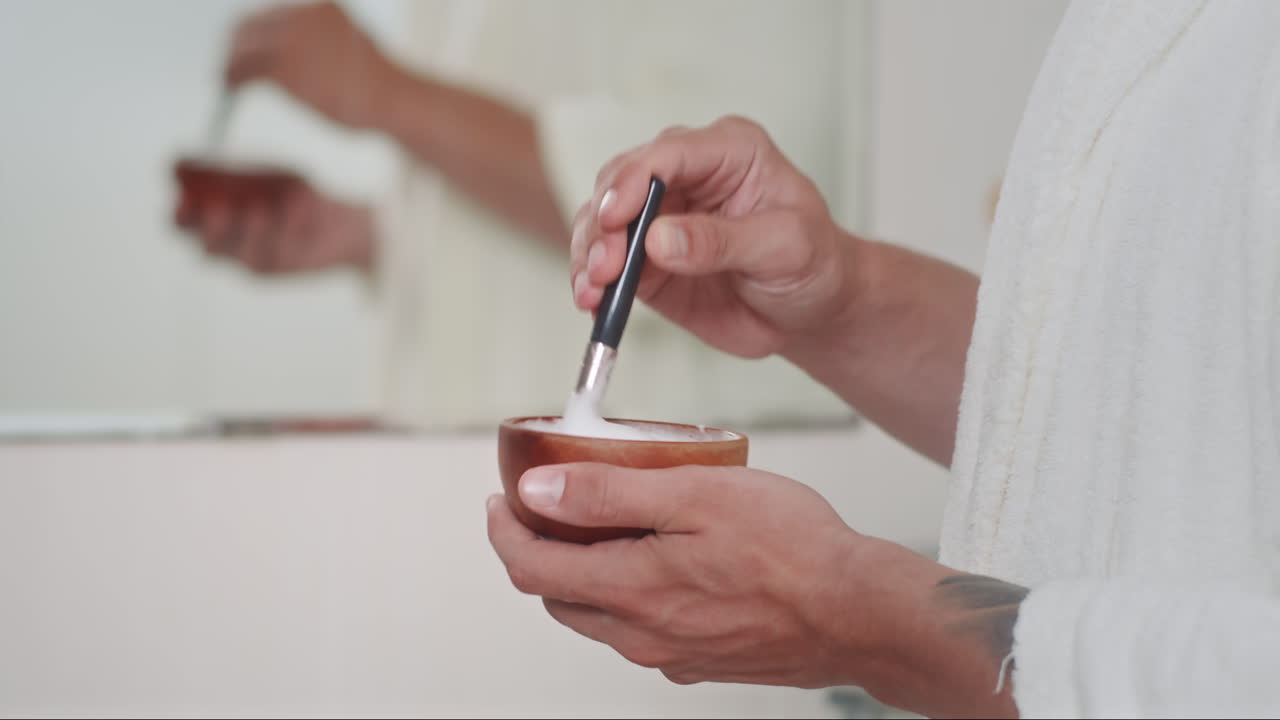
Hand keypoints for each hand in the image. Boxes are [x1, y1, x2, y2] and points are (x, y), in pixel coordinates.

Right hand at [179, 179, 373, 273]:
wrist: (344, 223)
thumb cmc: (295, 197)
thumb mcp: (265, 178)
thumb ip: (235, 171)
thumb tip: (185, 156)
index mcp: (219, 226)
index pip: (184, 229)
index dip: (178, 217)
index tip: (183, 199)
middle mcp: (233, 250)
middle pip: (208, 250)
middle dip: (211, 231)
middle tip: (218, 208)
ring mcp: (259, 262)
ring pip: (245, 256)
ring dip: (252, 232)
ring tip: (261, 208)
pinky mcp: (285, 269)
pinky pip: (281, 253)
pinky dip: (287, 230)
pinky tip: (295, 209)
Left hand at [225, 1, 395, 128]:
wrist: (391, 98)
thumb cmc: (378, 84)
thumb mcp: (352, 47)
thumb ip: (323, 43)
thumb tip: (295, 61)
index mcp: (320, 8)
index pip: (273, 15)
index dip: (254, 32)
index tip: (243, 48)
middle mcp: (302, 15)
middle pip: (251, 25)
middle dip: (236, 46)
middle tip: (229, 66)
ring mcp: (292, 38)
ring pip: (243, 47)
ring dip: (231, 63)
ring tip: (226, 78)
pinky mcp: (283, 65)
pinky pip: (244, 69)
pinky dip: (232, 77)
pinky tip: (230, 87)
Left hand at [487, 463, 1024, 716]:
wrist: (860, 614)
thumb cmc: (792, 549)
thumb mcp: (694, 496)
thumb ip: (607, 495)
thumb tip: (537, 492)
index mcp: (630, 591)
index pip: (531, 569)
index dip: (505, 532)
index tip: (500, 501)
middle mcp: (641, 635)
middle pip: (558, 596)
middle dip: (539, 551)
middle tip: (545, 508)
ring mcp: (672, 654)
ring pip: (599, 614)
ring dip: (583, 573)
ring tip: (602, 526)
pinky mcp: (702, 661)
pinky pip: (642, 628)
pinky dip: (627, 592)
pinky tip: (660, 560)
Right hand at [569, 116, 860, 358]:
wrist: (812, 312)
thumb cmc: (813, 264)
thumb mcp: (784, 247)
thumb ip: (721, 242)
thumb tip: (658, 240)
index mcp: (728, 151)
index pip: (667, 154)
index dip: (632, 182)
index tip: (614, 219)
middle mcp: (686, 176)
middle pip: (621, 182)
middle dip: (603, 224)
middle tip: (603, 268)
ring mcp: (660, 217)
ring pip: (601, 221)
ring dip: (588, 254)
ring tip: (592, 292)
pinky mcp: (646, 260)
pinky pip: (606, 263)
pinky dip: (591, 282)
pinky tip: (592, 303)